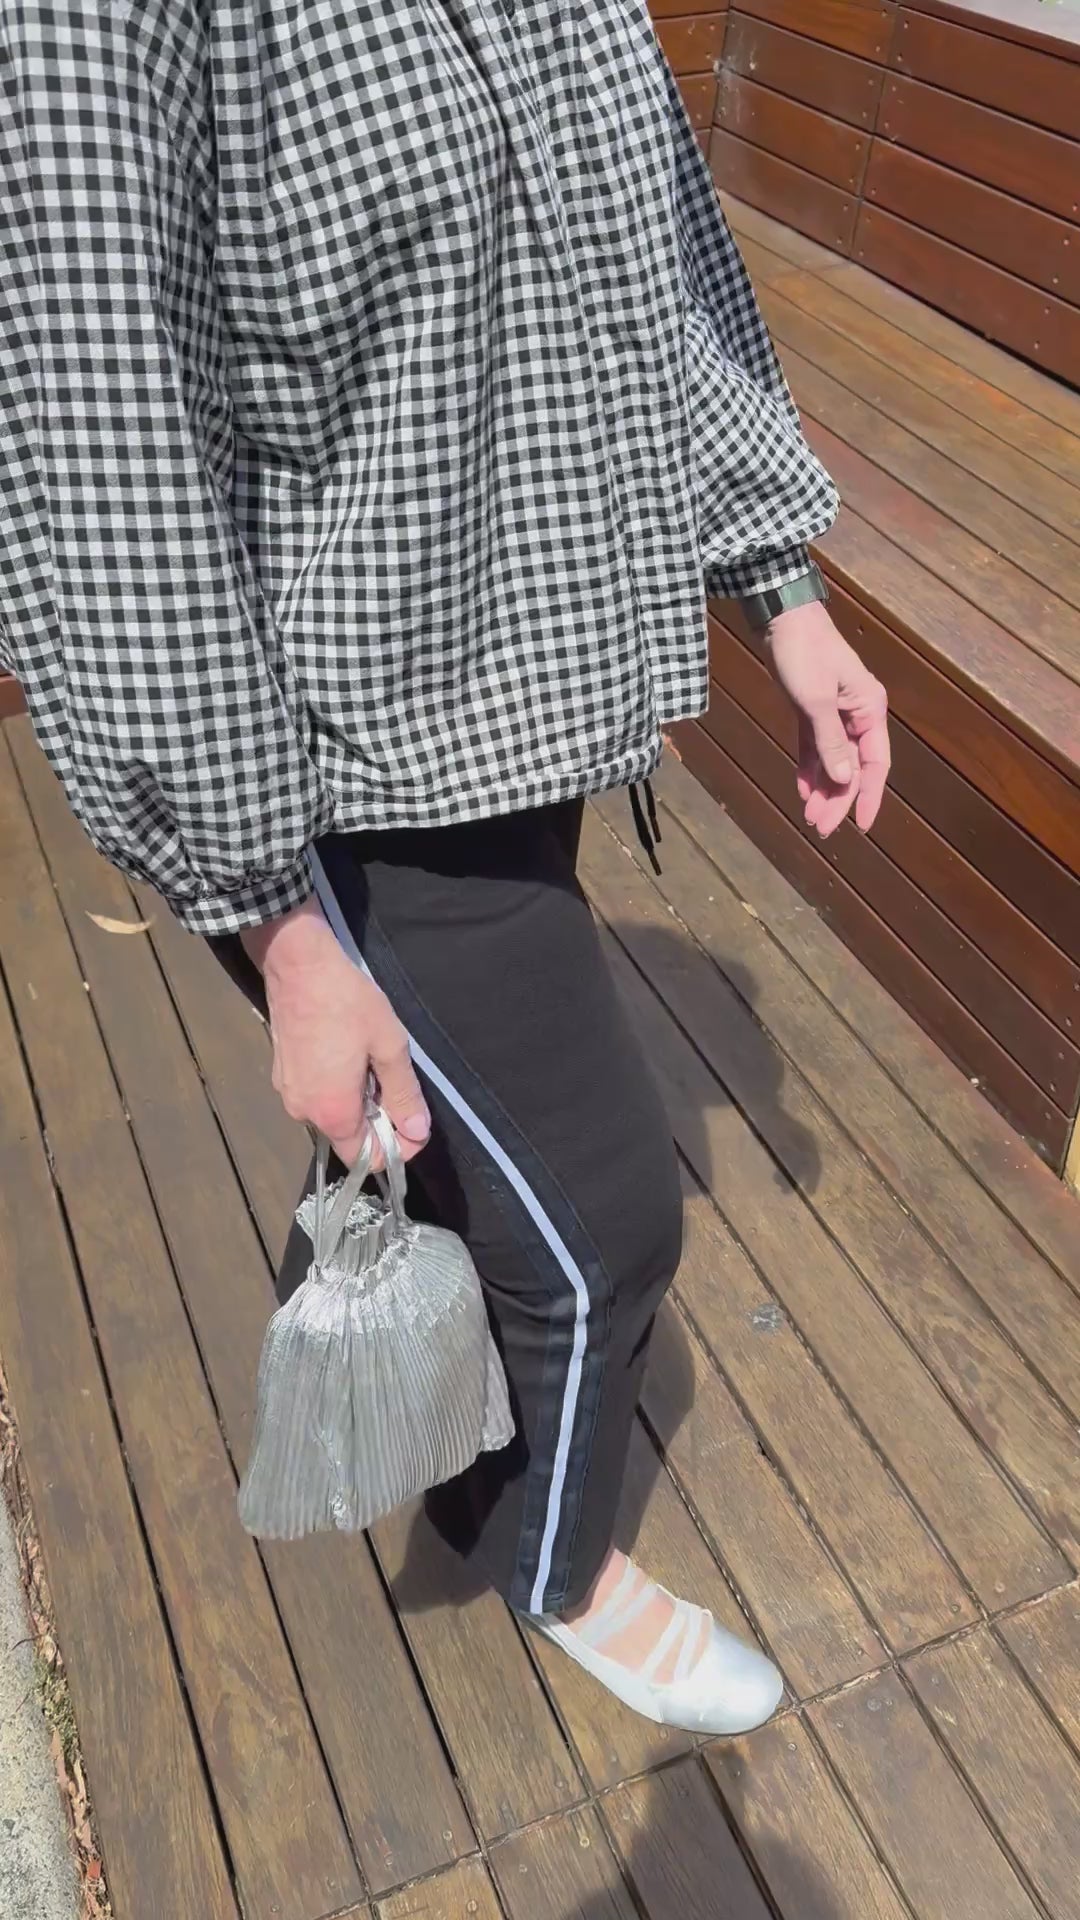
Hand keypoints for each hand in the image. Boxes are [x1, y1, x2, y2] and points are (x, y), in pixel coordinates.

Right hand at [240, 896, 430, 1167]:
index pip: (368, 1159)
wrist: (297, 964)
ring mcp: (288, 1094)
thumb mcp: (389, 1046)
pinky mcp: (281, 1076)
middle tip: (392, 1080)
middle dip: (378, 1122)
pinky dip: (337, 1088)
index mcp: (333, 1112)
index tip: (413, 1120)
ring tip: (369, 1061)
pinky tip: (347, 1055)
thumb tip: (417, 1131)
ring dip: (358, 1101)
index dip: (398, 1147)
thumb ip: (403, 1094)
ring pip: (333, 1116)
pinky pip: (317, 1097)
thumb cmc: (346, 1001)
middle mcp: (304, 1113)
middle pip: (350, 1139)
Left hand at [765, 600, 889, 836]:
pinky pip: (815, 746)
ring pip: (833, 759)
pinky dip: (809, 767)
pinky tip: (802, 789)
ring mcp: (835, 712)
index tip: (861, 826)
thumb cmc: (804, 654)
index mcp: (869, 710)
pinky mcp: (812, 708)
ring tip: (810, 816)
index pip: (874, 763)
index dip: (868, 796)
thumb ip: (831, 742)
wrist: (781, 618)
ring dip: (822, 788)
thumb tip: (846, 780)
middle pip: (852, 766)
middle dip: (838, 798)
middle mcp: (858, 714)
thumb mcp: (816, 701)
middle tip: (821, 828)